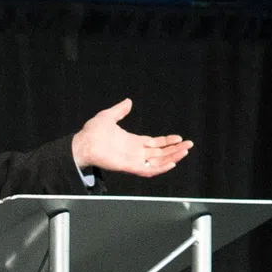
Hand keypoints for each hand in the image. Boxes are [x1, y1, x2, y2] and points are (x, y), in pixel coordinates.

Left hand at [71, 99, 191, 179]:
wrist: (82, 143)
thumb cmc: (92, 132)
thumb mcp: (109, 116)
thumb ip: (120, 110)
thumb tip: (128, 102)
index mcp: (132, 142)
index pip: (155, 144)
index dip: (167, 141)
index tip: (179, 138)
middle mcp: (135, 152)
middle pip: (160, 153)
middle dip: (175, 150)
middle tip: (189, 145)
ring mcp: (133, 160)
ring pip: (157, 162)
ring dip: (172, 157)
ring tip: (185, 151)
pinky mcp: (129, 166)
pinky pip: (148, 170)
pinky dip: (160, 167)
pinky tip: (171, 162)